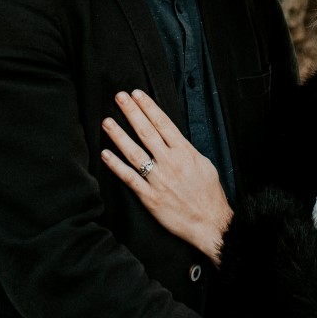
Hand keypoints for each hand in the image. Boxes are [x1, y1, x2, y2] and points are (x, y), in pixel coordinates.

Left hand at [101, 89, 231, 263]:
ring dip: (119, 135)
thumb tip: (173, 138)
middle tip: (119, 97)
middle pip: (146, 132)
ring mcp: (158, 179)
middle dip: (131, 112)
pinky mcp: (149, 197)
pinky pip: (129, 178)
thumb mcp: (204, 164)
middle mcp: (170, 162)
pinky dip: (116, 166)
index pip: (163, 123)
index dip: (148, 107)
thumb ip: (186, 150)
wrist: (210, 223)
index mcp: (184, 152)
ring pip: (134, 152)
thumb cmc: (209, 195)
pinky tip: (106, 154)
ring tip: (107, 121)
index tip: (137, 94)